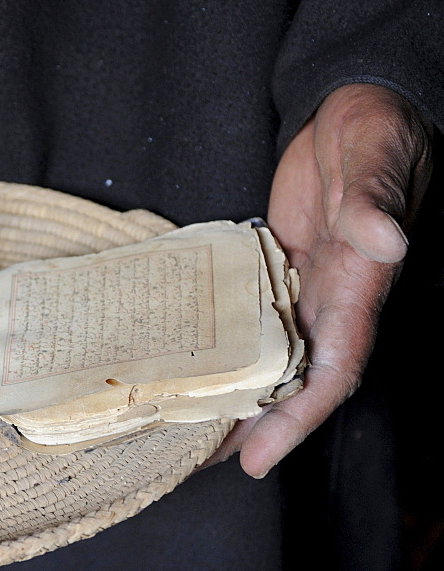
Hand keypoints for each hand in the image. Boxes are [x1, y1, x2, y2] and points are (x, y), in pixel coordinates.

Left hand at [211, 83, 433, 476]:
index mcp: (359, 289)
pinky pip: (248, 319)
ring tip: (185, 428)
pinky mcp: (273, 268)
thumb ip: (373, 202)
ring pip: (266, 355)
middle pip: (291, 379)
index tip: (256, 460)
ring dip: (233, 392)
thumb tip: (385, 241)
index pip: (331, 372)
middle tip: (202, 462)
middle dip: (253, 425)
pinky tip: (192, 362)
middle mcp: (329, 300)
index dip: (296, 421)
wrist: (353, 108)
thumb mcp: (375, 159)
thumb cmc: (374, 131)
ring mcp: (299, 287)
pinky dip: (224, 345)